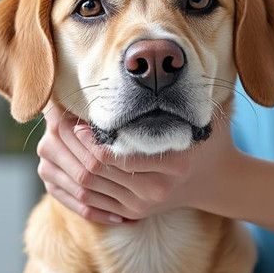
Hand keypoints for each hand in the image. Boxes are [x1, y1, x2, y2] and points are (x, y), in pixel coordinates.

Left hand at [36, 103, 237, 223]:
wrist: (215, 181)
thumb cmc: (206, 137)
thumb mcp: (202, 114)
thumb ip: (187, 93)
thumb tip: (163, 59)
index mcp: (175, 164)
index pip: (118, 154)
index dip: (91, 138)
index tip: (77, 120)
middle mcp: (158, 190)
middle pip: (98, 170)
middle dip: (73, 147)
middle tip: (58, 124)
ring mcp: (142, 206)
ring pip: (89, 187)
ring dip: (68, 162)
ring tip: (58, 138)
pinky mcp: (131, 214)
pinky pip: (90, 202)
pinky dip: (72, 182)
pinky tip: (66, 160)